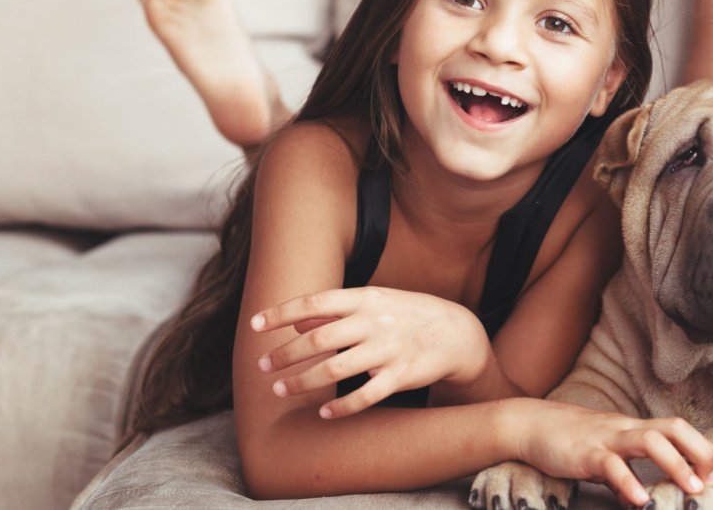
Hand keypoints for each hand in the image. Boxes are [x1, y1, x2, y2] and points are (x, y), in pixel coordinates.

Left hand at [250, 286, 488, 417]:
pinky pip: (365, 396)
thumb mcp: (375, 302)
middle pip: (318, 339)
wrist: (457, 333)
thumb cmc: (407, 315)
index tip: (255, 325)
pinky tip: (324, 413)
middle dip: (285, 354)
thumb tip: (295, 320)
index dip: (281, 313)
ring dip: (302, 382)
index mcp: (365, 299)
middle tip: (263, 366)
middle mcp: (374, 322)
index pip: (315, 302)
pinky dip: (341, 407)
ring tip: (280, 390)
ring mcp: (388, 349)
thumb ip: (335, 310)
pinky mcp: (401, 375)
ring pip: (334, 369)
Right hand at [511, 400, 712, 506]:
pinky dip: (628, 483)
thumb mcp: (607, 455)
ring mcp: (608, 438)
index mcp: (637, 429)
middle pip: (675, 429)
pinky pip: (611, 465)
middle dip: (703, 452)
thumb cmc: (572, 442)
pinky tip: (640, 502)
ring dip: (676, 465)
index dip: (710, 454)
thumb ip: (627, 473)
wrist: (532, 424)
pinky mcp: (586, 453)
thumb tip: (642, 498)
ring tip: (694, 491)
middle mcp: (628, 429)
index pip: (683, 435)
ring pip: (650, 441)